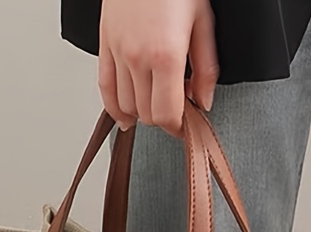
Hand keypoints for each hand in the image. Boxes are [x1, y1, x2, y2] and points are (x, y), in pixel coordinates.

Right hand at [98, 0, 218, 136]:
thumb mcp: (203, 24)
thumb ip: (206, 70)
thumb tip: (204, 102)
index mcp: (165, 56)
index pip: (166, 115)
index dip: (178, 128)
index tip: (186, 126)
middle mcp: (137, 58)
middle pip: (147, 114)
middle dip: (164, 117)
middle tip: (177, 107)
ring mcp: (118, 52)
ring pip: (127, 106)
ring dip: (143, 111)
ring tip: (157, 100)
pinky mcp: (104, 45)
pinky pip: (105, 88)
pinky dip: (115, 107)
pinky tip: (126, 115)